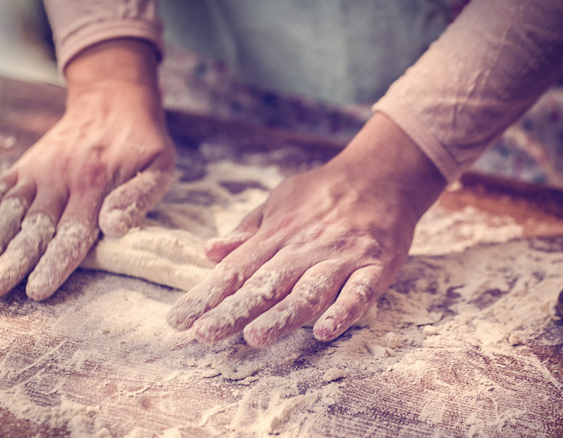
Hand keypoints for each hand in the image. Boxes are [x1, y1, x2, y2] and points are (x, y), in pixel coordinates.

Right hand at [0, 39, 174, 299]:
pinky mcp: (27, 165)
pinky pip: (0, 186)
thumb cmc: (141, 144)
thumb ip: (138, 197)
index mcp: (96, 187)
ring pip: (12, 210)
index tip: (37, 289)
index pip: (73, 233)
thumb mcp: (158, 166)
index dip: (54, 263)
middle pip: (36, 227)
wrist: (114, 99)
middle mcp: (62, 181)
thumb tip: (114, 226)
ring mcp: (40, 172)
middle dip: (14, 259)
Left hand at [167, 113, 445, 345]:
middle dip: (233, 311)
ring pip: (309, 291)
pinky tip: (325, 331)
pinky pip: (360, 292)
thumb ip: (248, 230)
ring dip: (282, 315)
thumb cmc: (324, 191)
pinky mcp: (376, 266)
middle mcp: (305, 247)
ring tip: (255, 337)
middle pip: (266, 285)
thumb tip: (209, 252)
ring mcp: (342, 257)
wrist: (383, 173)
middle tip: (204, 335)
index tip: (179, 320)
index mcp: (278, 234)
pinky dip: (344, 312)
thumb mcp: (280, 200)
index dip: (207, 296)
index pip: (236, 270)